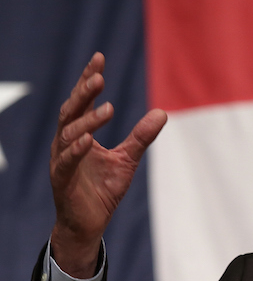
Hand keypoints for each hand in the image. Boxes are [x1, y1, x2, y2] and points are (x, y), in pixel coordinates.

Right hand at [50, 52, 166, 277]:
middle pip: (72, 110)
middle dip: (84, 92)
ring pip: (70, 133)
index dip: (88, 79)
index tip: (99, 58)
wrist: (89, 223)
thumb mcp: (128, 159)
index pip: (82, 101)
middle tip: (99, 77)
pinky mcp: (62, 179)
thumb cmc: (103, 189)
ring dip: (88, 119)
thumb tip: (162, 113)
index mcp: (79, 133)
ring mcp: (61, 159)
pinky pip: (67, 161)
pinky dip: (77, 149)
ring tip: (109, 109)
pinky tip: (89, 140)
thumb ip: (141, 136)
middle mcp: (66, 142)